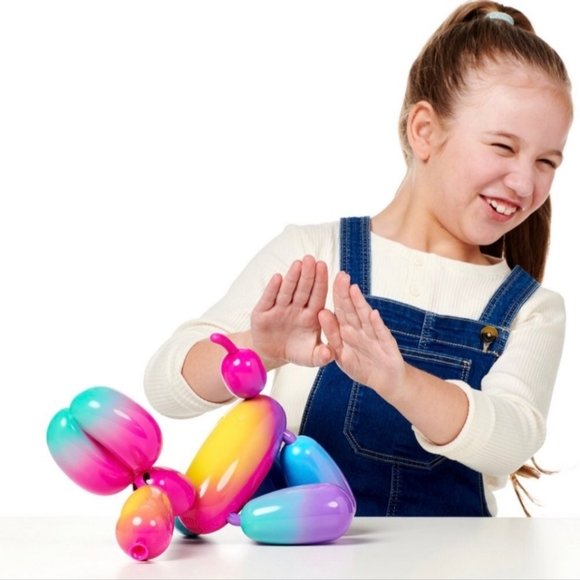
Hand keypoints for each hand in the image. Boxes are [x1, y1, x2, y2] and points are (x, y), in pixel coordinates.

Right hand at [250, 256, 333, 369]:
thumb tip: (329, 354)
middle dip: (308, 274)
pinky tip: (277, 277)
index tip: (324, 267)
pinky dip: (272, 289)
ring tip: (298, 263)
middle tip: (312, 259)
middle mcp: (296, 309)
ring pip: (287, 291)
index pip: (317, 296)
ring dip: (292, 277)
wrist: (270, 355)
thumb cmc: (295, 351)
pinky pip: (268, 300)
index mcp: (311, 315)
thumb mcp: (310, 357)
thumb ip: (321, 356)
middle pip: (303, 290)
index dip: (320, 282)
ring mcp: (279, 309)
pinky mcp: (262, 313)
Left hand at [319, 271, 406, 399]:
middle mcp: (361, 329)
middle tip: (340, 276)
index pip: (340, 310)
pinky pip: (380, 334)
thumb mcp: (341, 354)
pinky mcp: (387, 345)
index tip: (328, 279)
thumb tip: (322, 313)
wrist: (385, 381)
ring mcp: (374, 335)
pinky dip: (377, 325)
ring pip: (365, 318)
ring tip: (353, 289)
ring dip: (360, 304)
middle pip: (351, 309)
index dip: (335, 296)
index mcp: (347, 330)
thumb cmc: (362, 365)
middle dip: (345, 293)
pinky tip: (373, 315)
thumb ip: (332, 336)